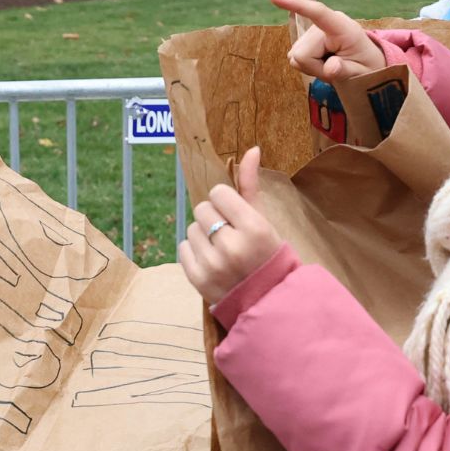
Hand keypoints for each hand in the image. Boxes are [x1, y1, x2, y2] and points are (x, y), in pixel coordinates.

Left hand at [177, 147, 281, 305]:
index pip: (219, 193)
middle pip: (202, 209)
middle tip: (229, 234)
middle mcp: (232, 246)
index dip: (226, 203)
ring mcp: (213, 265)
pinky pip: (183, 248)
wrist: (265, 301)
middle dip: (214, 218)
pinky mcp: (198, 279)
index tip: (235, 216)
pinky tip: (211, 261)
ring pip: (191, 228)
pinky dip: (194, 252)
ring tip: (221, 250)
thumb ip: (251, 185)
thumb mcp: (264, 219)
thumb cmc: (266, 255)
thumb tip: (252, 149)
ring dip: (203, 236)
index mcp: (254, 228)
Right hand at [268, 0, 385, 82]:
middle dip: (315, 68)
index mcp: (343, 27)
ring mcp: (313, 31)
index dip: (295, 5)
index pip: (316, 12)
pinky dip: (308, 65)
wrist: (367, 63)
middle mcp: (324, 25)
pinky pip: (295, 58)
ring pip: (296, 57)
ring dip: (312, 67)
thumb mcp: (361, 73)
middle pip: (302, 53)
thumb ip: (345, 70)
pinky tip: (323, 62)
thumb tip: (332, 68)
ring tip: (332, 65)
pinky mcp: (305, 40)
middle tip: (334, 69)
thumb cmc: (367, 66)